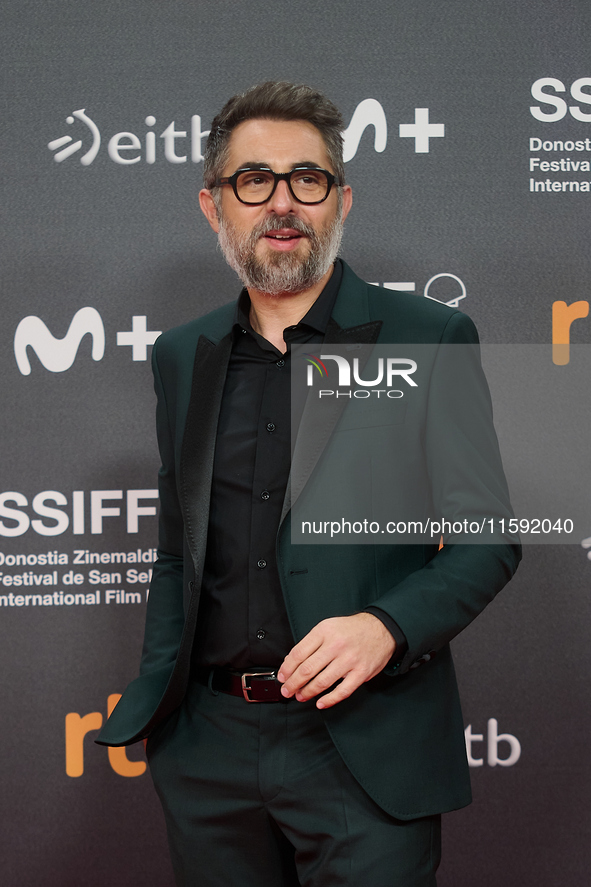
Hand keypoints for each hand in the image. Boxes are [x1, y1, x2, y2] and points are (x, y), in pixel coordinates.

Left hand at [277, 613, 395, 708]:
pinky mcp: (361, 673)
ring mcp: (349, 660)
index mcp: (324, 631)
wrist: (381, 629)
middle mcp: (336, 645)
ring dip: (307, 692)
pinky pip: (342, 691)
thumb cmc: (351, 630)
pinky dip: (329, 700)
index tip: (282, 677)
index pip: (298, 653)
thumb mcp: (328, 627)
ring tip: (300, 696)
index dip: (287, 668)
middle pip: (307, 669)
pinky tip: (320, 703)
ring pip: (322, 682)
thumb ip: (311, 643)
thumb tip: (291, 662)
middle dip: (293, 683)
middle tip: (287, 690)